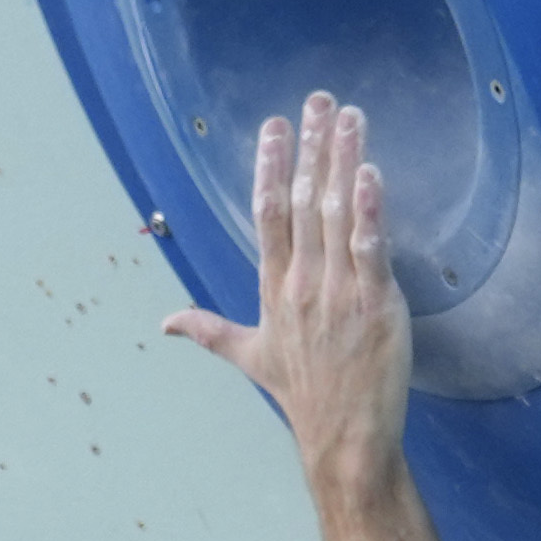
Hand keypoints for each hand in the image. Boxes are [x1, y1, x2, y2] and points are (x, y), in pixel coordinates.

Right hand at [165, 91, 413, 478]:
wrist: (344, 439)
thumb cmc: (304, 396)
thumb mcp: (250, 356)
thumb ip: (208, 331)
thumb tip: (164, 324)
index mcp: (274, 288)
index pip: (267, 214)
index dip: (269, 165)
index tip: (274, 126)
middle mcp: (302, 283)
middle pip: (302, 201)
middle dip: (310, 147)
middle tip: (317, 100)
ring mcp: (338, 292)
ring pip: (336, 213)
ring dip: (342, 160)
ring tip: (349, 116)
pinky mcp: (375, 304)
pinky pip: (370, 248)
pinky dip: (371, 209)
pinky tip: (372, 171)